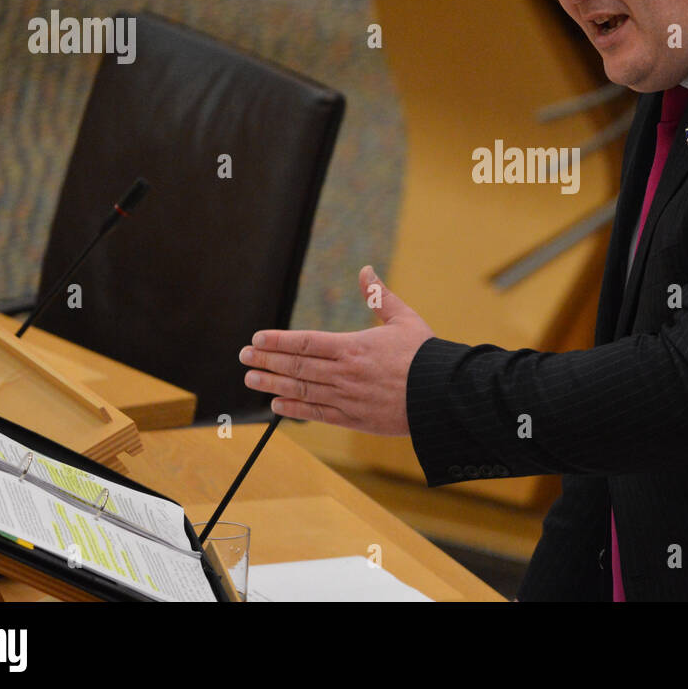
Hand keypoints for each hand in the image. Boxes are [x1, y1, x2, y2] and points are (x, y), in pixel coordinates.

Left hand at [239, 266, 432, 435]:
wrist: (443, 395)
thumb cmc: (425, 355)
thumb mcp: (404, 319)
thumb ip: (379, 296)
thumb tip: (365, 269)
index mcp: (353, 346)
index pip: (305, 341)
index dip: (278, 340)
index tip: (257, 338)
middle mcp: (344, 373)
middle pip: (296, 365)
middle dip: (266, 359)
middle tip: (243, 356)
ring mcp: (347, 398)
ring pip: (301, 389)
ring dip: (272, 383)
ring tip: (251, 378)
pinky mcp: (354, 419)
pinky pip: (316, 413)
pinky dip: (294, 408)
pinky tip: (276, 403)